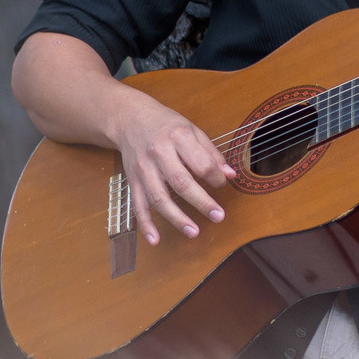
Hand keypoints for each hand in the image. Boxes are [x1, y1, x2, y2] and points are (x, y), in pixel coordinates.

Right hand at [109, 92, 236, 246]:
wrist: (128, 119)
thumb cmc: (165, 125)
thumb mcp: (191, 129)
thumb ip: (211, 153)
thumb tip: (230, 175)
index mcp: (177, 136)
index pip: (200, 162)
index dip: (215, 176)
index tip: (223, 184)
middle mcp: (159, 153)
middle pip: (181, 182)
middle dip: (201, 202)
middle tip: (218, 217)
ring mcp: (143, 169)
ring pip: (159, 197)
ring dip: (176, 218)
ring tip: (193, 233)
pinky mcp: (133, 181)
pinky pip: (138, 205)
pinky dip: (145, 224)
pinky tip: (155, 240)